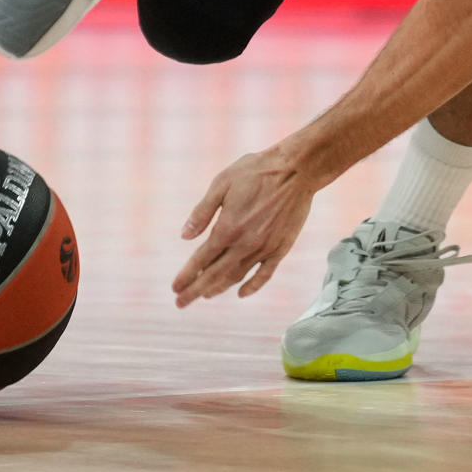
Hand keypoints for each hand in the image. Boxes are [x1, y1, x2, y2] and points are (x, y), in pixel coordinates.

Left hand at [171, 148, 313, 306]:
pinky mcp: (281, 248)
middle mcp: (244, 244)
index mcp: (228, 228)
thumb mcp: (222, 183)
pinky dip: (252, 287)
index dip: (187, 275)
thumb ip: (202, 212)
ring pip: (237, 277)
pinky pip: (265, 275)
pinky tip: (242, 293)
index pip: (201, 260)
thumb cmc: (256, 171)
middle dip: (196, 290)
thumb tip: (184, 236)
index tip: (175, 288)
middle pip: (215, 275)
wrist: (296, 168)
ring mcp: (264, 248)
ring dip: (219, 288)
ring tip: (206, 295)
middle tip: (181, 302)